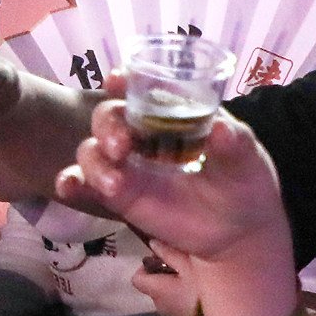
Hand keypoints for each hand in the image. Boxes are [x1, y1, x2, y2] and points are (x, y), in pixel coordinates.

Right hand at [54, 74, 287, 262]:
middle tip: (123, 146)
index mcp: (172, 113)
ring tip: (115, 184)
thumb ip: (235, 144)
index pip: (141, 88)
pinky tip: (68, 187)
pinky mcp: (116, 194)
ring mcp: (126, 164)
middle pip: (108, 115)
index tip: (118, 80)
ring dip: (95, 161)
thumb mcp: (247, 161)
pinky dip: (71, 181)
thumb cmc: (243, 185)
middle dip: (108, 125)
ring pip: (92, 150)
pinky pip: (84, 182)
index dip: (125, 80)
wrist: (237, 235)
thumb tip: (221, 129)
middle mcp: (142, 133)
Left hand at [130, 238, 199, 315]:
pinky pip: (175, 300)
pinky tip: (197, 286)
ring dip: (172, 282)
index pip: (136, 278)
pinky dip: (180, 292)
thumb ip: (168, 253)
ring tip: (191, 273)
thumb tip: (152, 243)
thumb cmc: (203, 286)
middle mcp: (158, 304)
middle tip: (180, 262)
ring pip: (163, 292)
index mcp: (155, 290)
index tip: (160, 258)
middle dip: (161, 272)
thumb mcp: (188, 264)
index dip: (145, 266)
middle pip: (150, 284)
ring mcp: (171, 313)